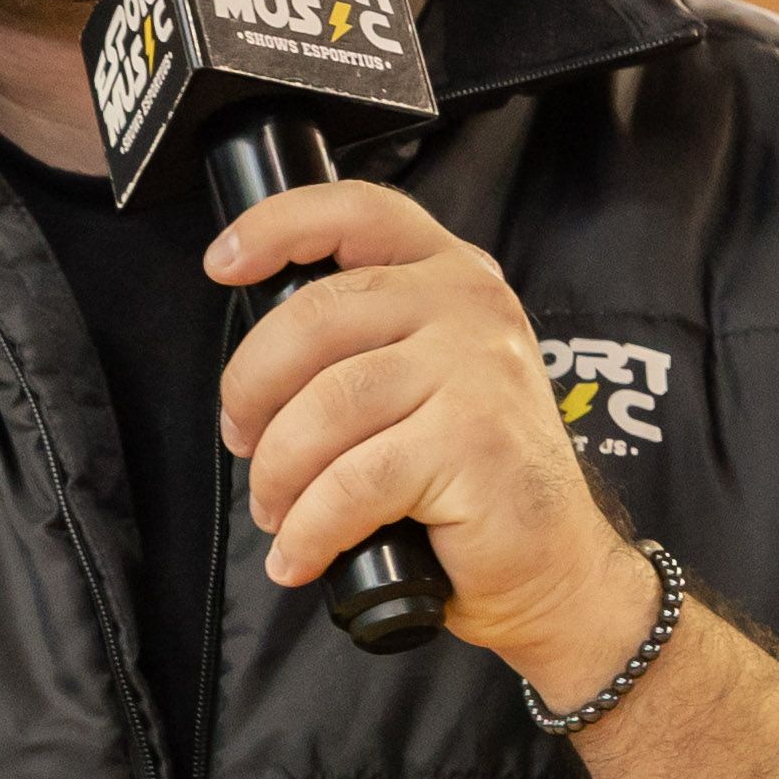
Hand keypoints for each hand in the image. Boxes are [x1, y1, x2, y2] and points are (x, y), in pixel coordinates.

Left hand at [206, 179, 647, 680]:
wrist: (555, 564)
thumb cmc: (475, 476)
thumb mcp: (432, 379)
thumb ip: (370, 340)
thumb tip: (258, 364)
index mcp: (455, 278)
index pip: (360, 214)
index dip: (279, 226)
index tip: (223, 263)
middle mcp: (471, 310)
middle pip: (314, 319)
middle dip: (251, 391)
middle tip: (244, 442)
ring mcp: (478, 373)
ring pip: (324, 409)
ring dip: (278, 473)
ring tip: (278, 512)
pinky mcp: (473, 445)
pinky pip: (351, 484)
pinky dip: (310, 528)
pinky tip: (303, 553)